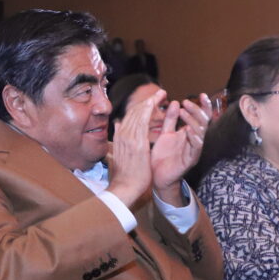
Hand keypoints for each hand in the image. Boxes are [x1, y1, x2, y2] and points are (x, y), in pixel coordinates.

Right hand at [107, 91, 155, 207]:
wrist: (125, 187)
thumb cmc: (126, 174)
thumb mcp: (119, 153)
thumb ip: (119, 137)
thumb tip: (117, 123)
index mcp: (120, 136)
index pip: (131, 116)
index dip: (142, 106)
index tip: (152, 100)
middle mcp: (123, 134)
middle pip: (135, 111)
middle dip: (148, 100)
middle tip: (160, 92)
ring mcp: (129, 138)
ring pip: (139, 113)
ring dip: (151, 101)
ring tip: (161, 94)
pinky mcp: (137, 143)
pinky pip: (142, 121)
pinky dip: (148, 110)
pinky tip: (154, 102)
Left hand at [151, 92, 211, 204]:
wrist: (156, 177)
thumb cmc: (161, 156)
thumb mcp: (164, 134)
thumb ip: (170, 119)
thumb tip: (175, 102)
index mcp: (189, 133)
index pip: (202, 117)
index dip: (204, 106)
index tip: (201, 94)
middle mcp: (194, 141)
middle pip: (204, 122)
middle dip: (196, 110)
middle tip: (186, 103)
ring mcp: (193, 150)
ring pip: (201, 133)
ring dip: (193, 121)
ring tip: (183, 112)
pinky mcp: (190, 160)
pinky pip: (196, 148)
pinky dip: (194, 138)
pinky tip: (188, 130)